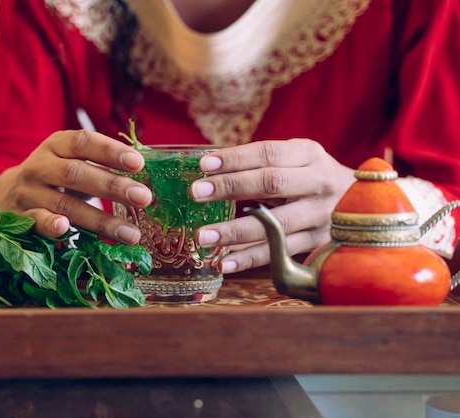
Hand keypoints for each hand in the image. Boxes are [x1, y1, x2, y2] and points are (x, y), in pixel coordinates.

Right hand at [0, 130, 151, 244]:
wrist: (6, 194)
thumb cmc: (53, 177)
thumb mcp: (71, 160)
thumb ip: (100, 164)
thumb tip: (147, 176)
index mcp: (57, 145)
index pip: (83, 142)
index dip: (110, 151)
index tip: (138, 162)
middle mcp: (41, 166)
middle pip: (76, 173)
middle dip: (112, 186)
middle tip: (144, 198)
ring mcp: (29, 192)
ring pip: (65, 204)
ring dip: (101, 220)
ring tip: (132, 234)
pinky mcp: (20, 217)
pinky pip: (36, 221)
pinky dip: (50, 225)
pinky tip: (65, 231)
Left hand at [190, 138, 355, 271]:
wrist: (367, 204)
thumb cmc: (313, 178)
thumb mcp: (298, 160)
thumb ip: (262, 164)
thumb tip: (208, 170)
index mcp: (309, 154)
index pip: (268, 153)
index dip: (236, 158)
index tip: (203, 164)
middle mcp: (319, 181)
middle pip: (271, 183)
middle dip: (230, 187)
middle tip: (196, 192)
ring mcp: (321, 215)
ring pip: (275, 224)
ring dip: (235, 231)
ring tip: (203, 236)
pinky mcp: (319, 243)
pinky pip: (280, 253)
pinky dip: (250, 259)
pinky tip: (225, 262)